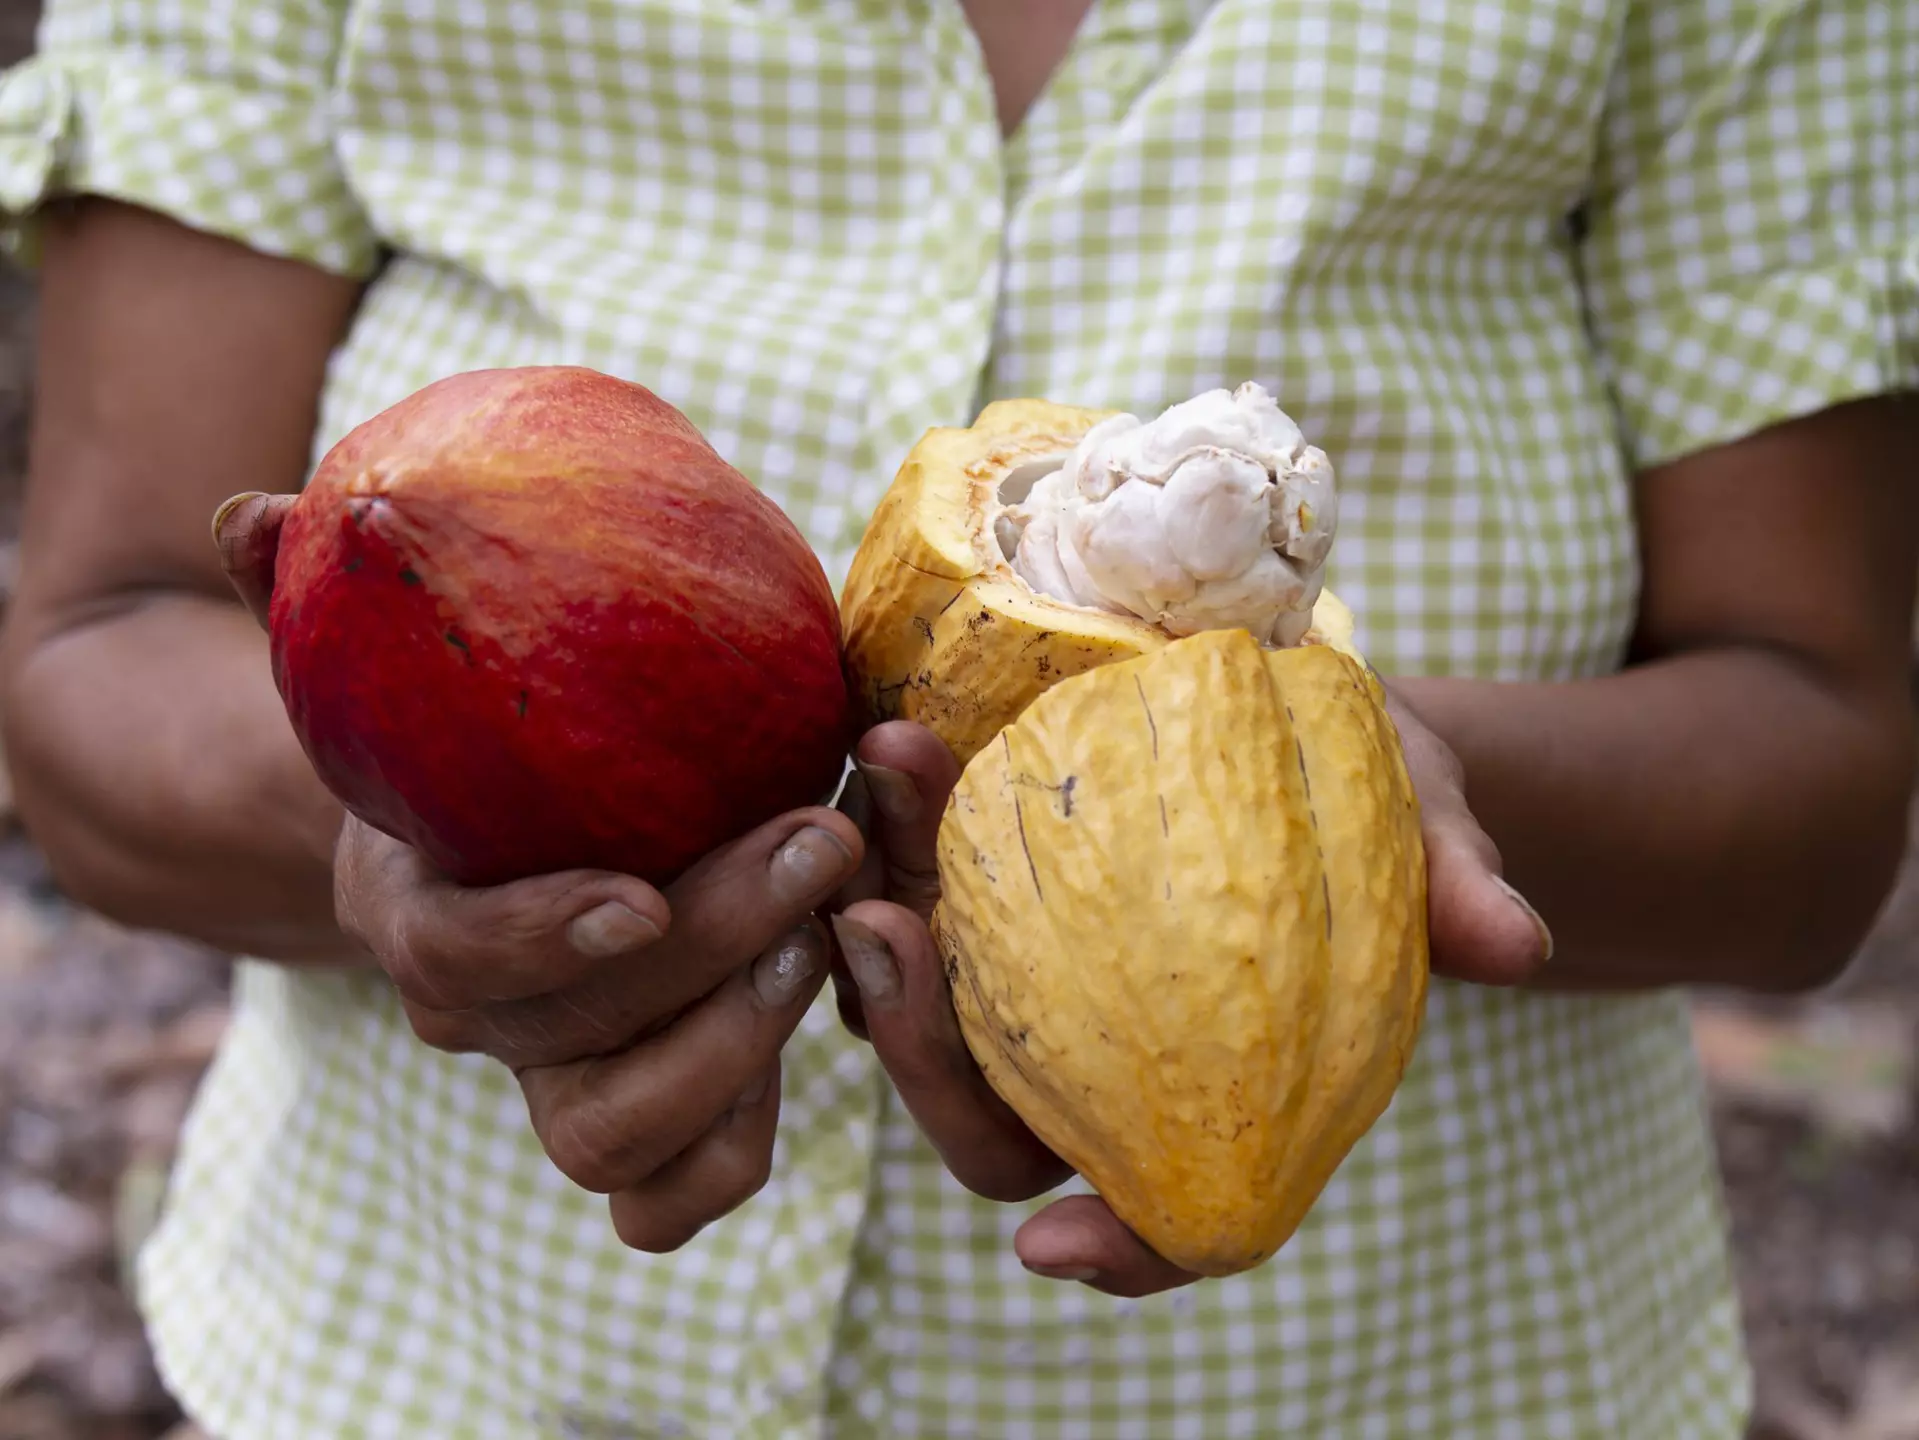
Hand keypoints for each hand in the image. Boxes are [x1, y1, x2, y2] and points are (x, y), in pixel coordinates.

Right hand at [215, 491, 864, 1250]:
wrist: (507, 839)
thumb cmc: (478, 730)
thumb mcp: (407, 659)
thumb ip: (323, 594)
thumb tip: (252, 517)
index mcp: (411, 907)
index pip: (454, 953)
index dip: (539, 935)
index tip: (635, 894)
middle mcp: (480, 1016)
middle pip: (568, 1039)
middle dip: (704, 950)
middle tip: (816, 842)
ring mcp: (555, 1078)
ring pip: (616, 1137)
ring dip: (735, 1047)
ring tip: (826, 926)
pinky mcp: (637, 1120)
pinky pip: (674, 1194)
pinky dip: (742, 1138)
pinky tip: (818, 1012)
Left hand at [823, 690, 1550, 1298]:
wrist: (1317, 720)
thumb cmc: (1381, 803)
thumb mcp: (1429, 829)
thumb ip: (1452, 883)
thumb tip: (1517, 939)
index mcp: (1206, 1084)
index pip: (1163, 1212)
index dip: (1119, 1250)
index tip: (1053, 1243)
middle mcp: (1100, 1046)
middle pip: (989, 1120)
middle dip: (920, 1049)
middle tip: (889, 933)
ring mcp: (1029, 965)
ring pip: (923, 997)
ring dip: (880, 911)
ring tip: (888, 784)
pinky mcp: (989, 876)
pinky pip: (915, 874)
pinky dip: (894, 820)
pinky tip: (891, 739)